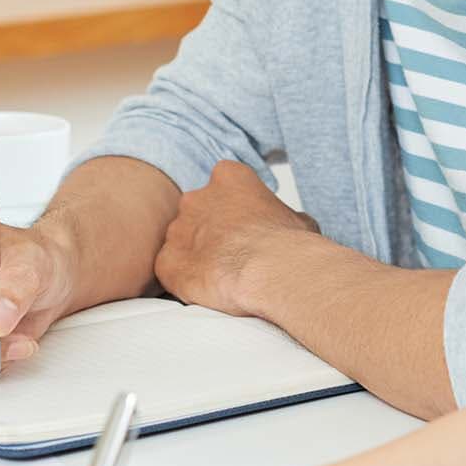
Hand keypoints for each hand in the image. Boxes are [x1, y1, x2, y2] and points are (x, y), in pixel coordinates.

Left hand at [154, 160, 319, 315]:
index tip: (245, 225)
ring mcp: (178, 229)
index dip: (234, 207)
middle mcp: (197, 197)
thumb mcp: (299, 219)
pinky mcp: (166, 261)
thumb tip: (287, 226)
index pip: (224, 184)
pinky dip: (184, 279)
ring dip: (196, 256)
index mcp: (229, 177)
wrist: (272, 271)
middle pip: (196, 211)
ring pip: (180, 241)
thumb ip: (280, 216)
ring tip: (221, 276)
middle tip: (231, 252)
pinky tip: (207, 288)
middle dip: (210, 230)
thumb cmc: (289, 244)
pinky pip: (169, 269)